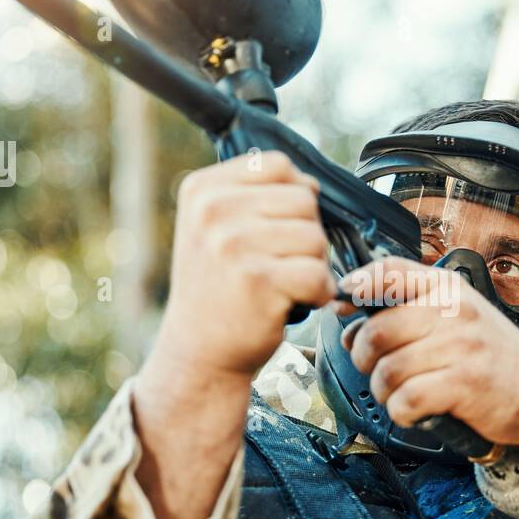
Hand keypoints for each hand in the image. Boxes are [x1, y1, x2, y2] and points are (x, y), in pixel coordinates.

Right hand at [133, 152, 336, 518]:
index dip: (294, 197)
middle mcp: (213, 211)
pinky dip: (318, 294)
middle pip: (304, 200)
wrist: (198, 354)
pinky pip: (319, 275)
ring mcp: (234, 245)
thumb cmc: (219, 289)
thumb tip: (312, 183)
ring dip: (313, 266)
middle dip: (306, 235)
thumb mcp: (215, 228)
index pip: (278, 165)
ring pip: (316, 237)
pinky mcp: (259, 282)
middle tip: (278, 265)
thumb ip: (254, 196)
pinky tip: (294, 303)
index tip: (275, 230)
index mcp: (202, 189)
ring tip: (283, 285)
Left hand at [339, 257, 518, 518]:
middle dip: (364, 357)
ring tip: (400, 394)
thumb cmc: (491, 359)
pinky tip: (415, 412)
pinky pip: (406, 400)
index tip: (343, 304)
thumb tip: (349, 324)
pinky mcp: (465, 384)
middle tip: (376, 369)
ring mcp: (461, 347)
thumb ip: (410, 313)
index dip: (358, 286)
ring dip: (383, 391)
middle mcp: (455, 311)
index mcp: (449, 289)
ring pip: (387, 370)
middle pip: (376, 330)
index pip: (391, 271)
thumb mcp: (458, 319)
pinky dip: (401, 413)